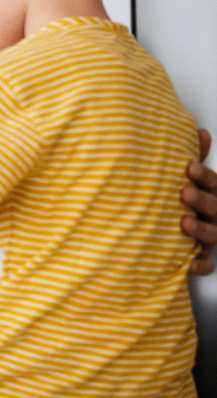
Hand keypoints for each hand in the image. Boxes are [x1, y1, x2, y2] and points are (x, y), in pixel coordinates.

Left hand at [182, 128, 215, 274]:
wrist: (195, 231)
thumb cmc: (194, 201)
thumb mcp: (198, 181)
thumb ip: (197, 158)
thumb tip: (200, 132)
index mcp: (216, 196)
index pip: (216, 184)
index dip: (204, 176)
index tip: (188, 167)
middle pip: (216, 208)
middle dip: (201, 200)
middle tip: (183, 192)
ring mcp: (214, 237)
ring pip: (214, 236)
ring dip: (201, 230)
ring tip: (183, 224)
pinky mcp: (204, 257)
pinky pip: (207, 265)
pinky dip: (200, 266)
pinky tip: (187, 265)